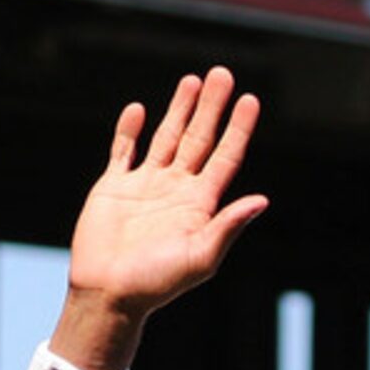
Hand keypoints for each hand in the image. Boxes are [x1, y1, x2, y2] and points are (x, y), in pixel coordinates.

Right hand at [63, 70, 268, 336]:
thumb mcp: (200, 258)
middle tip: (222, 74)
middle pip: (199, 138)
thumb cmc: (156, 284)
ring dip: (179, 110)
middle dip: (211, 107)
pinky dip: (128, 130)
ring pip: (166, 138)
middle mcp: (175, 190)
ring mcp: (144, 186)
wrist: (108, 295)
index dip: (238, 128)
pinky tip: (138, 109)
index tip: (251, 99)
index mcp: (199, 204)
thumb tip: (262, 201)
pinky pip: (122, 152)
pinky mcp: (113, 189)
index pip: (225, 157)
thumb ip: (228, 227)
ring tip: (192, 80)